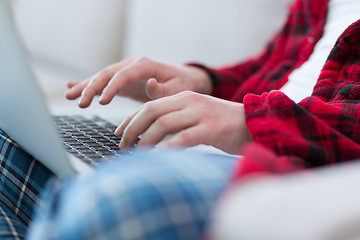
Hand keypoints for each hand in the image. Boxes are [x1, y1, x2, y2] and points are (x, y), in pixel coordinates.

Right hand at [66, 57, 211, 107]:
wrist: (184, 79)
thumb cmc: (182, 84)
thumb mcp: (177, 88)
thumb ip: (163, 89)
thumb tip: (150, 84)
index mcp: (145, 65)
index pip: (123, 75)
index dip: (111, 88)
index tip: (101, 102)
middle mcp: (132, 64)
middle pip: (107, 74)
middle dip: (92, 88)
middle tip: (80, 103)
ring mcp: (125, 70)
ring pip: (101, 77)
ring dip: (85, 86)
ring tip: (69, 96)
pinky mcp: (122, 79)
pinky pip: (103, 81)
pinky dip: (88, 83)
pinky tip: (71, 86)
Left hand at [116, 91, 250, 153]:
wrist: (253, 123)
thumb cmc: (221, 125)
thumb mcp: (195, 116)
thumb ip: (175, 120)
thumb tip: (150, 135)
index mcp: (183, 98)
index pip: (149, 106)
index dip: (131, 120)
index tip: (119, 134)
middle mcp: (190, 102)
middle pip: (151, 112)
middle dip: (132, 129)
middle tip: (123, 146)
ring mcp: (201, 114)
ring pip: (164, 124)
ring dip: (145, 140)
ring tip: (136, 154)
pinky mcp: (211, 129)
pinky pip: (183, 138)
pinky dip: (167, 148)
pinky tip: (158, 157)